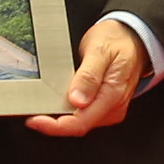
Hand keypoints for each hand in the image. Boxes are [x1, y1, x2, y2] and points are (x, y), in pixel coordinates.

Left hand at [26, 18, 149, 136]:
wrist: (133, 37)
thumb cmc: (117, 41)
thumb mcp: (100, 51)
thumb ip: (89, 76)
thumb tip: (77, 100)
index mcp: (112, 95)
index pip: (81, 122)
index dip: (56, 126)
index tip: (36, 121)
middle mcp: (112, 107)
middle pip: (79, 125)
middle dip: (53, 123)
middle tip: (30, 113)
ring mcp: (109, 107)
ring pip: (80, 121)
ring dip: (59, 118)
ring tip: (39, 107)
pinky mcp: (104, 104)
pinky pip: (84, 114)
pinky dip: (67, 111)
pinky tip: (54, 103)